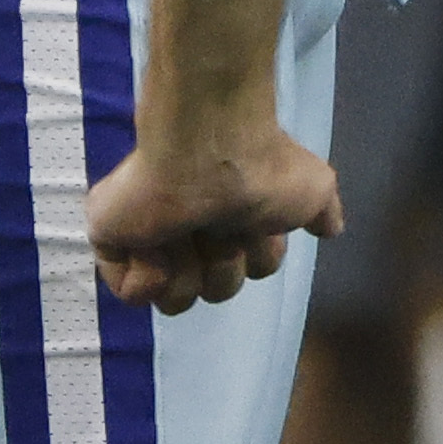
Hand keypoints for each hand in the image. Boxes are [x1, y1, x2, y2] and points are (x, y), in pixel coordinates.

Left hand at [88, 122, 343, 312]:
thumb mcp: (314, 186)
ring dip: (187, 271)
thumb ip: (322, 210)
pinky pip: (129, 292)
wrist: (208, 144)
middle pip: (216, 290)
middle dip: (223, 267)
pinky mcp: (112, 237)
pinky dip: (147, 275)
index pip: (252, 269)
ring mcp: (151, 234)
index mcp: (234, 217)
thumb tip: (330, 229)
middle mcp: (195, 227)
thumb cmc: (261, 166)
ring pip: (174, 299)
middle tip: (218, 227)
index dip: (259, 256)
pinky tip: (157, 242)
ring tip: (185, 230)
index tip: (258, 221)